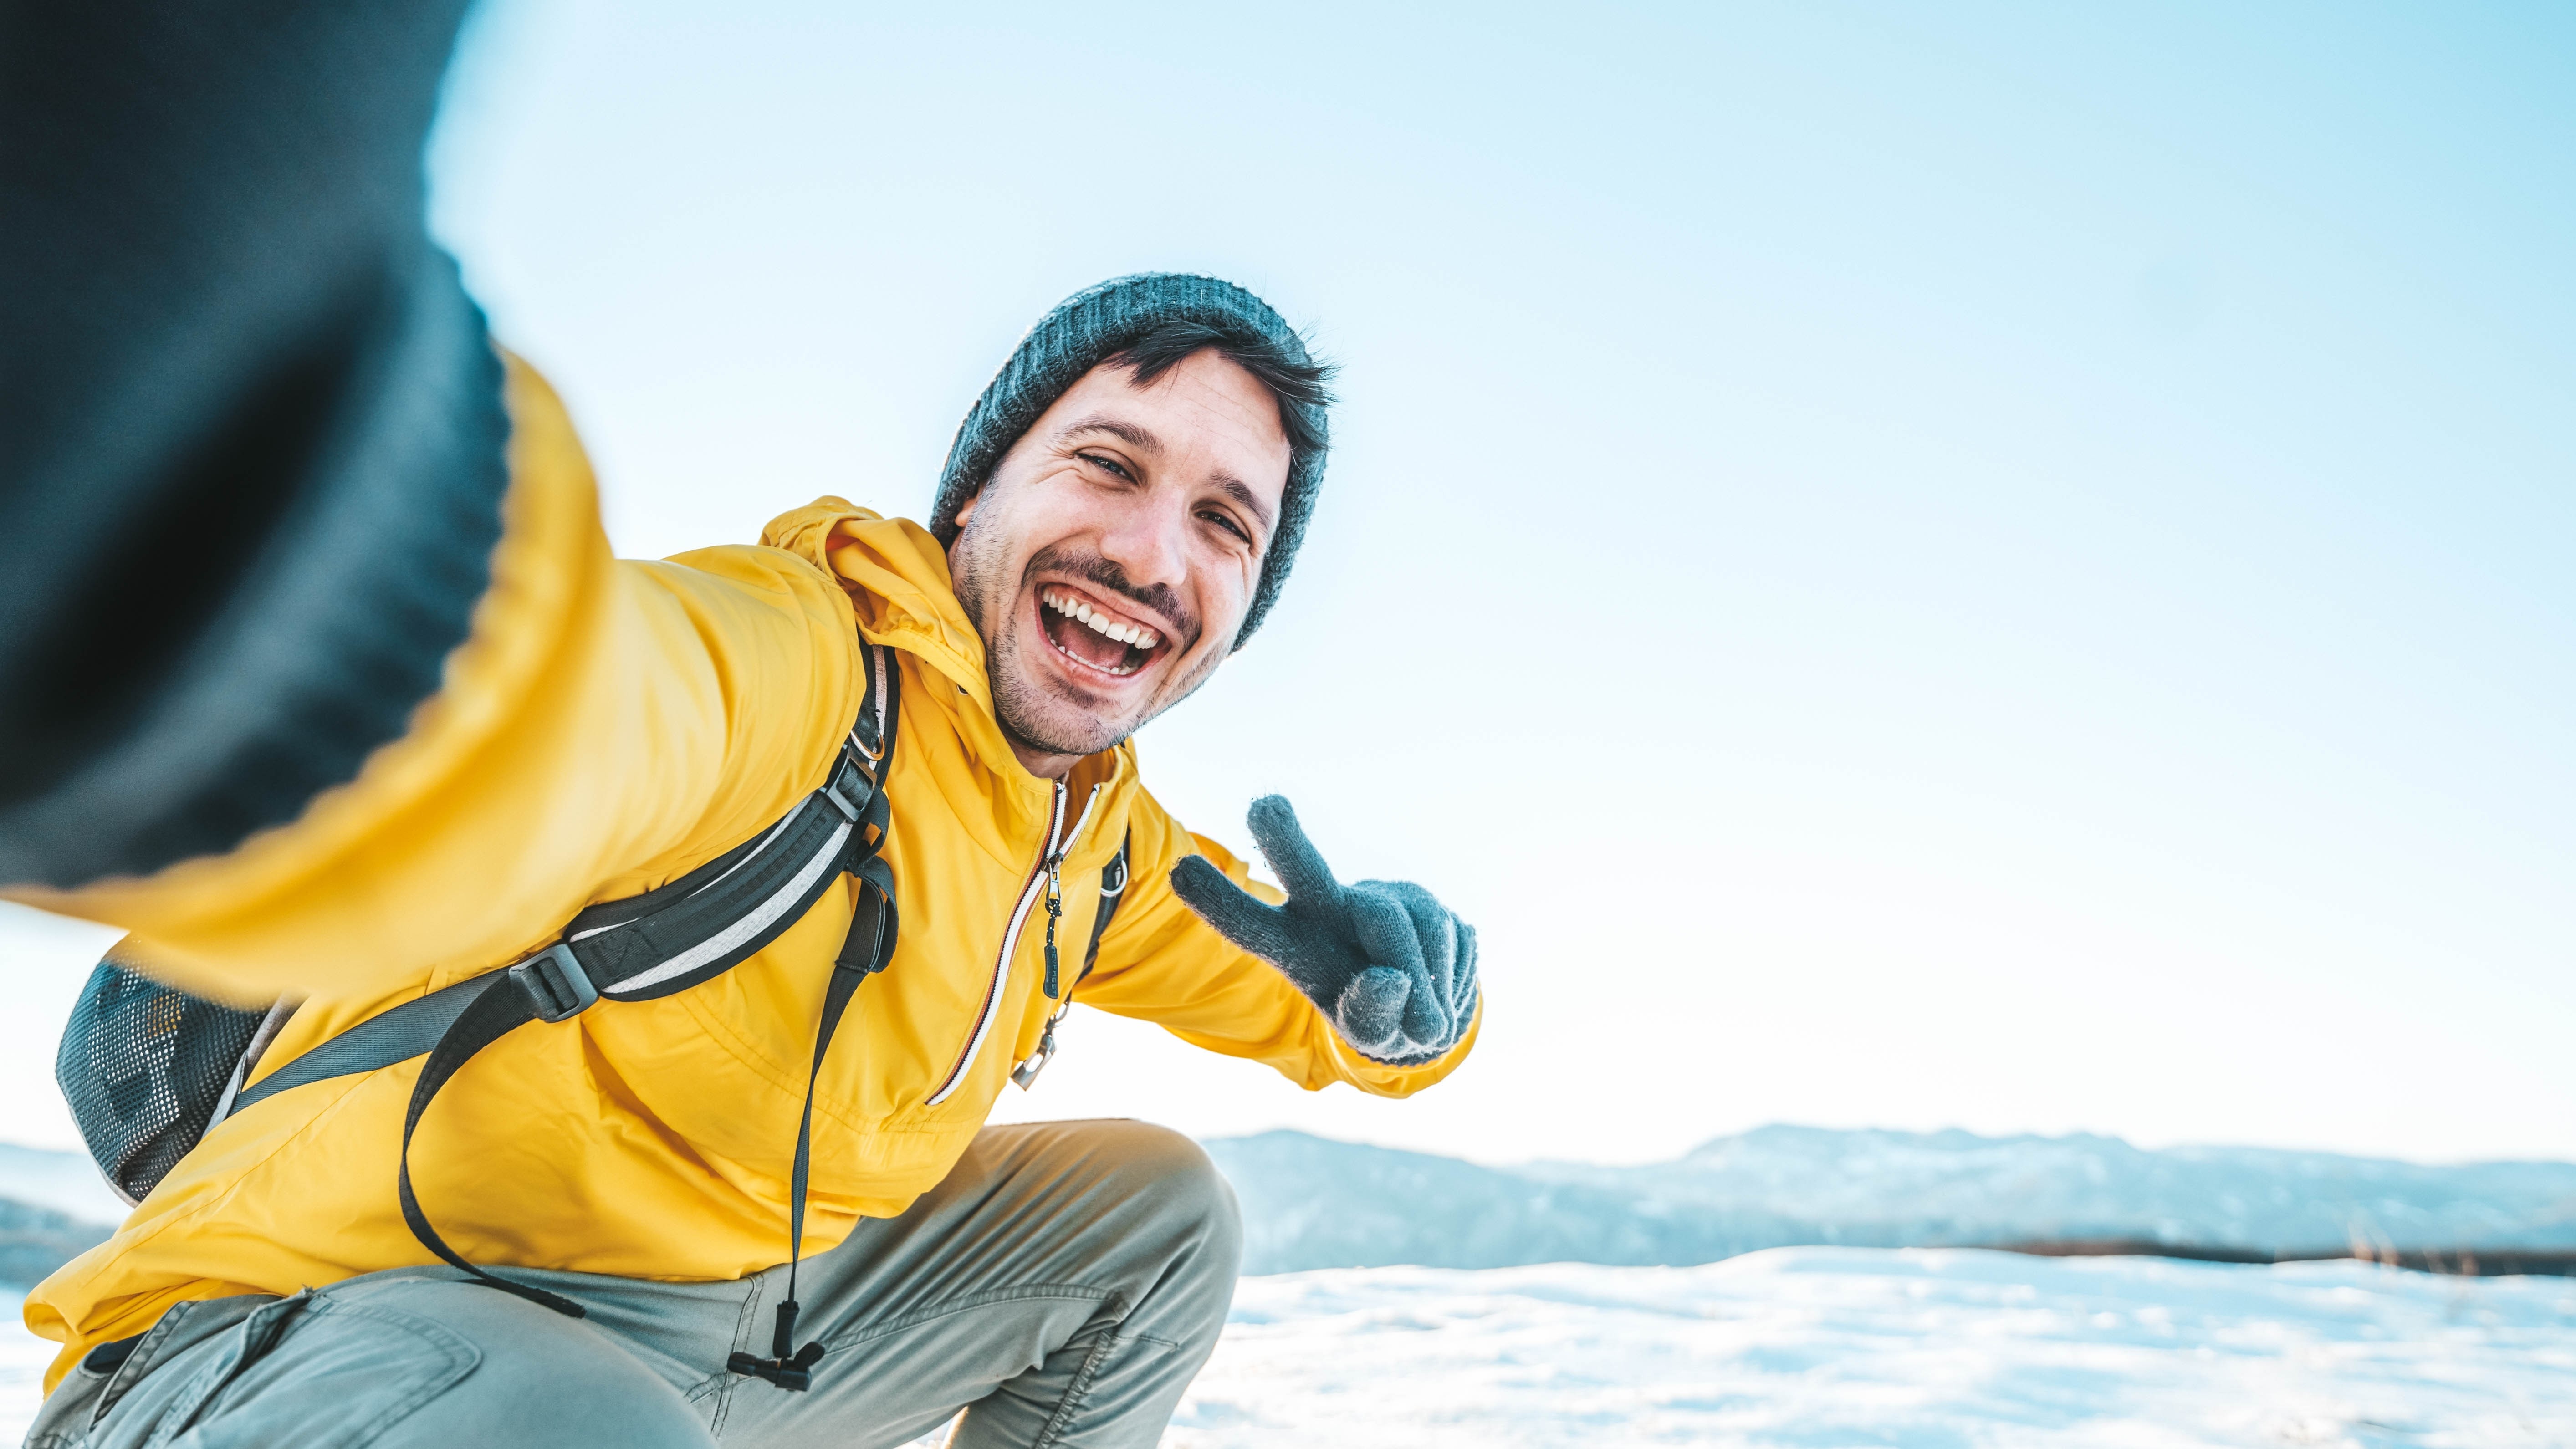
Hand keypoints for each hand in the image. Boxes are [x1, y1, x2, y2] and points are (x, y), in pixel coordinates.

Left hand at [1170, 796, 1477, 1065]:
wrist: (1429, 1010)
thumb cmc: (1378, 1019)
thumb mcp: (1368, 1038)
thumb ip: (1370, 1020)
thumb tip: (1388, 978)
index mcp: (1295, 946)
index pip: (1249, 924)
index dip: (1218, 900)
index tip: (1179, 872)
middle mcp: (1329, 911)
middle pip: (1307, 873)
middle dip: (1286, 841)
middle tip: (1263, 807)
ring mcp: (1380, 900)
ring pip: (1403, 927)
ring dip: (1422, 982)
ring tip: (1426, 1023)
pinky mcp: (1425, 901)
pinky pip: (1449, 935)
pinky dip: (1449, 978)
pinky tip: (1442, 992)